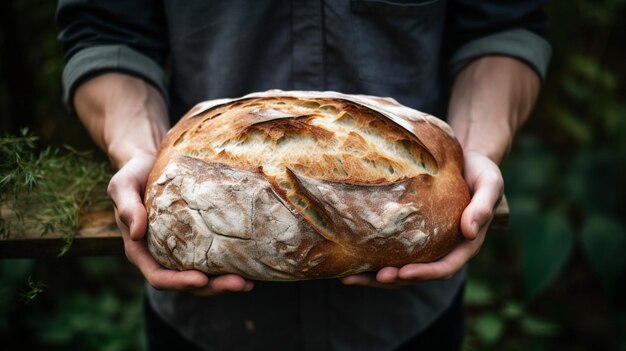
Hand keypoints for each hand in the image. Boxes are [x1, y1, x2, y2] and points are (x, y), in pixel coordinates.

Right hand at [107, 150, 253, 296]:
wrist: (149, 162)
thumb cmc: (133, 174)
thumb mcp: (122, 186)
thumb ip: (127, 207)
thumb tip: (135, 232)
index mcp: (140, 251)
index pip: (158, 276)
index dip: (179, 283)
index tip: (200, 280)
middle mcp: (162, 256)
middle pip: (188, 283)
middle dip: (213, 287)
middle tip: (240, 283)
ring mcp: (181, 251)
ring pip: (204, 276)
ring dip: (225, 282)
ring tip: (249, 282)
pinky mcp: (197, 240)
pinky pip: (213, 258)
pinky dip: (230, 264)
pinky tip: (250, 264)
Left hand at [342, 151, 502, 287]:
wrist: (468, 160)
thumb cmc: (482, 171)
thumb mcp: (490, 184)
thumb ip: (483, 206)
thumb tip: (470, 231)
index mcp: (465, 245)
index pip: (445, 267)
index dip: (425, 273)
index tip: (404, 272)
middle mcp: (444, 250)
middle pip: (418, 275)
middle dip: (395, 279)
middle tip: (374, 277)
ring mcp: (427, 246)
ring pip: (401, 269)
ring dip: (376, 277)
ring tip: (350, 278)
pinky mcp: (411, 235)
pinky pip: (392, 251)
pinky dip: (371, 258)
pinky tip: (349, 258)